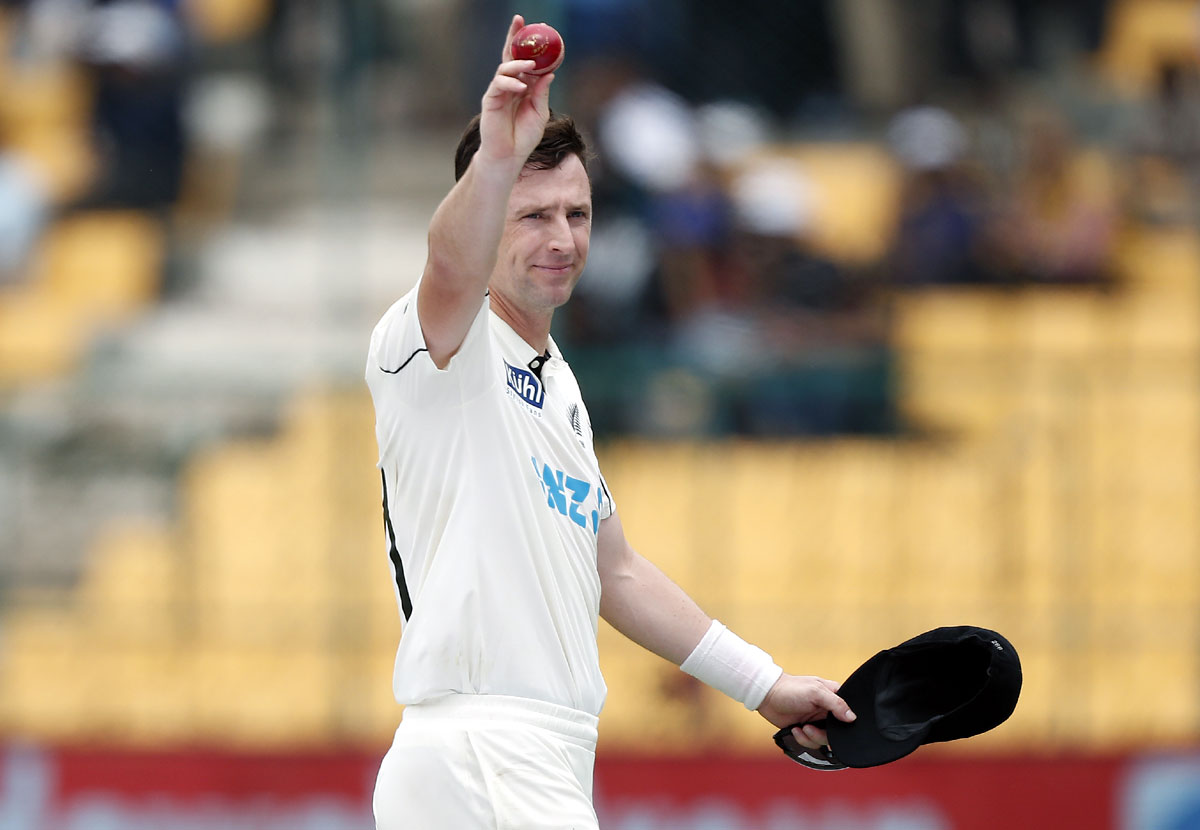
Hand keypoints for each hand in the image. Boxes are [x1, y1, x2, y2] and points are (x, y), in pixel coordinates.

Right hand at [478, 15, 554, 168]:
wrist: (509, 156)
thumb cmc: (524, 137)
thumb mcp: (539, 113)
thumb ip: (542, 93)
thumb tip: (549, 73)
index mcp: (524, 86)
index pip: (526, 60)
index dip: (530, 45)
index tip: (540, 28)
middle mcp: (510, 85)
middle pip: (510, 56)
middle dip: (513, 37)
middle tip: (520, 21)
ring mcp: (499, 91)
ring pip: (505, 68)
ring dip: (517, 64)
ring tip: (530, 65)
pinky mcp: (490, 99)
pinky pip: (499, 84)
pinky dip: (510, 83)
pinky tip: (521, 87)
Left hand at [757, 674, 855, 750]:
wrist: (767, 696)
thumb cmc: (790, 689)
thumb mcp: (815, 692)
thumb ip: (835, 703)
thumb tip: (852, 717)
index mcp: (834, 696)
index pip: (849, 713)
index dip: (845, 723)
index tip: (835, 727)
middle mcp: (827, 710)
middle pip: (837, 732)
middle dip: (823, 735)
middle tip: (810, 728)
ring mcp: (817, 721)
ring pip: (825, 740)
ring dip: (811, 738)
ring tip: (802, 728)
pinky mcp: (806, 730)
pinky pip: (812, 743)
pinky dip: (802, 739)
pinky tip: (795, 729)